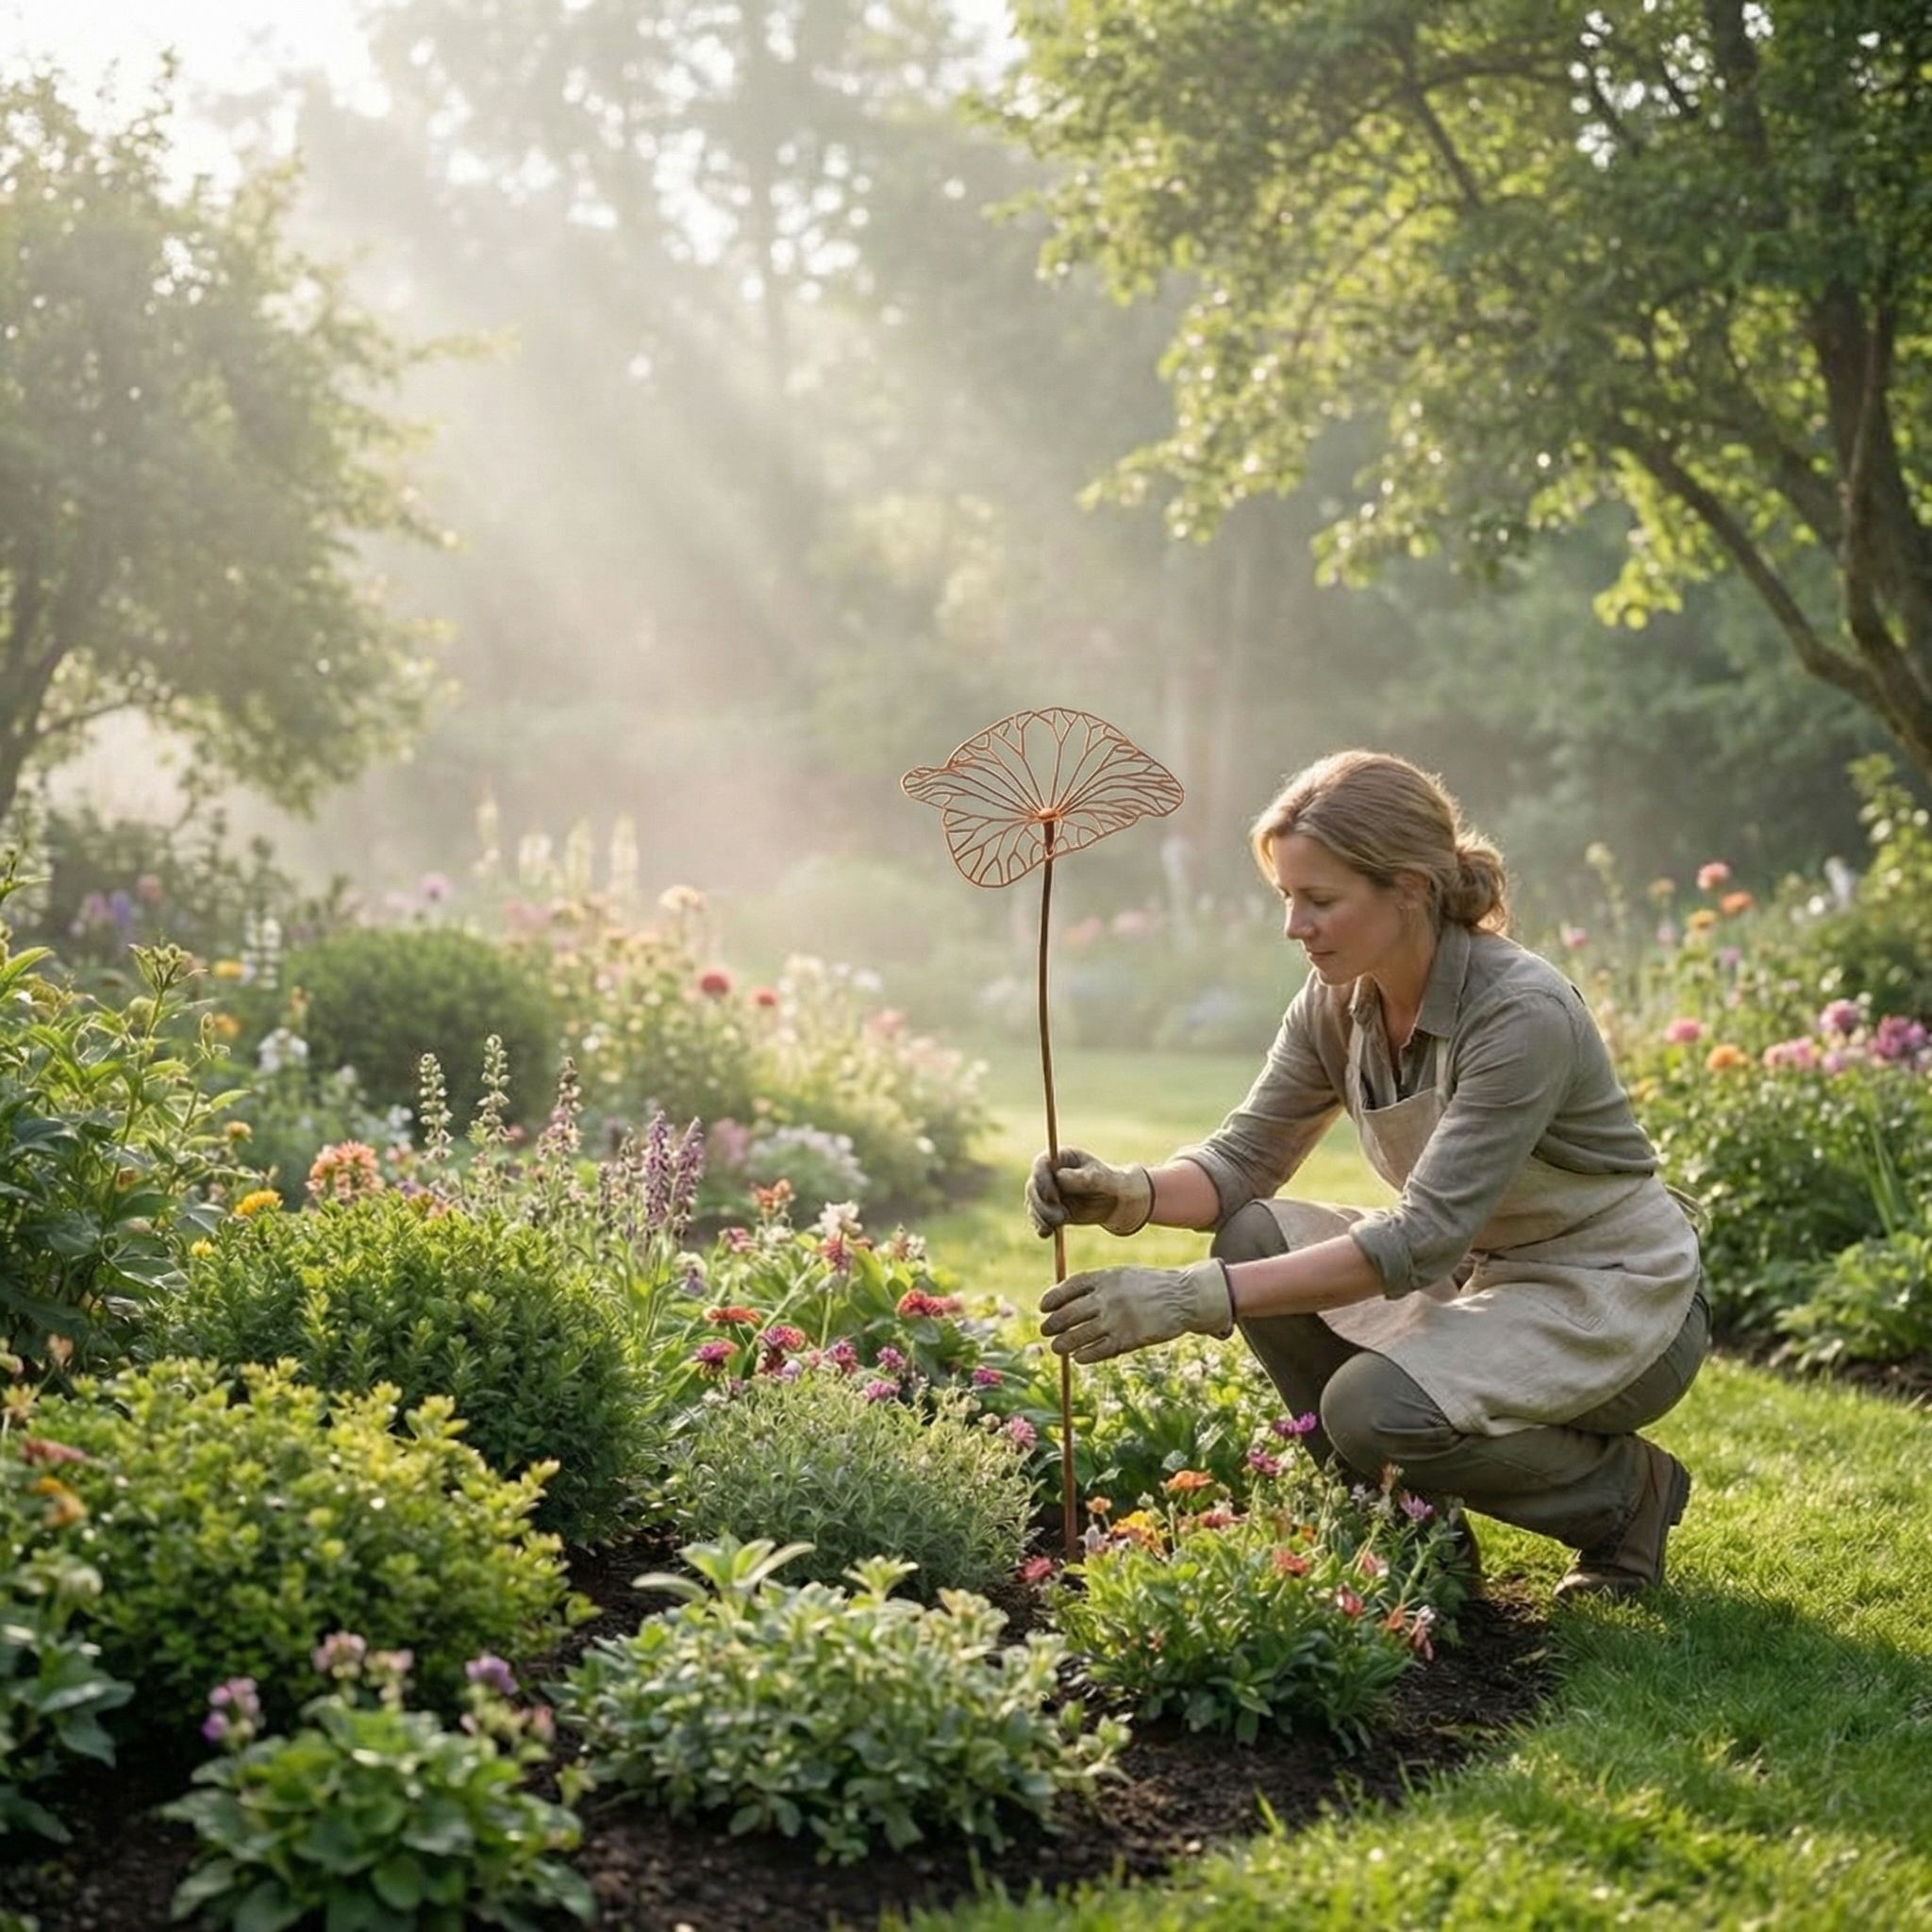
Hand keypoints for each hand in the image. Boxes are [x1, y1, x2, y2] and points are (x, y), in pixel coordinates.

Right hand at [1025, 1148, 1153, 1238]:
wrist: (1115, 1200)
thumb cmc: (1110, 1182)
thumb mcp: (1102, 1179)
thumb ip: (1083, 1177)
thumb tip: (1059, 1177)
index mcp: (1061, 1158)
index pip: (1041, 1164)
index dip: (1042, 1179)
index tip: (1052, 1196)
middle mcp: (1049, 1174)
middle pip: (1033, 1187)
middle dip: (1042, 1204)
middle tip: (1060, 1216)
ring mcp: (1046, 1192)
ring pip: (1033, 1204)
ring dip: (1041, 1216)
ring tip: (1061, 1221)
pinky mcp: (1048, 1210)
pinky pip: (1037, 1219)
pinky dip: (1040, 1226)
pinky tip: (1047, 1232)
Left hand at [1039, 1259, 1235, 1363]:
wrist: (1184, 1297)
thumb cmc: (1151, 1285)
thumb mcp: (1124, 1274)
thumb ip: (1099, 1284)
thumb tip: (1068, 1298)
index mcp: (1106, 1277)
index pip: (1069, 1287)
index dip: (1053, 1297)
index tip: (1043, 1307)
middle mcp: (1108, 1297)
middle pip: (1070, 1313)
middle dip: (1053, 1323)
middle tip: (1045, 1330)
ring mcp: (1117, 1319)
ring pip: (1080, 1335)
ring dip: (1064, 1343)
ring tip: (1057, 1347)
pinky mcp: (1129, 1339)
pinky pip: (1099, 1350)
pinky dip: (1085, 1355)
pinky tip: (1078, 1358)